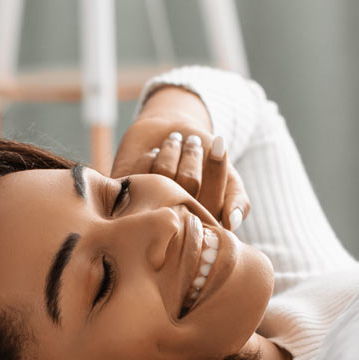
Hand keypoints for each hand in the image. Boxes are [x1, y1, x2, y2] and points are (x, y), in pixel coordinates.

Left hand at [110, 87, 248, 230]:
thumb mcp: (229, 178)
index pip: (213, 201)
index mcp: (202, 227)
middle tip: (192, 140)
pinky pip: (138, 174)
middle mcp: (173, 225)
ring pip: (163, 176)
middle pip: (188, 184)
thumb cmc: (206, 160)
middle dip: (192, 155)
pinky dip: (148, 157)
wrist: (170, 132)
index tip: (218, 143)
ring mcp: (147, 212)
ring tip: (174, 140)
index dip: (216, 168)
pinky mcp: (122, 199)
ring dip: (171, 150)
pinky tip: (152, 153)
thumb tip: (233, 223)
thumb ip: (237, 199)